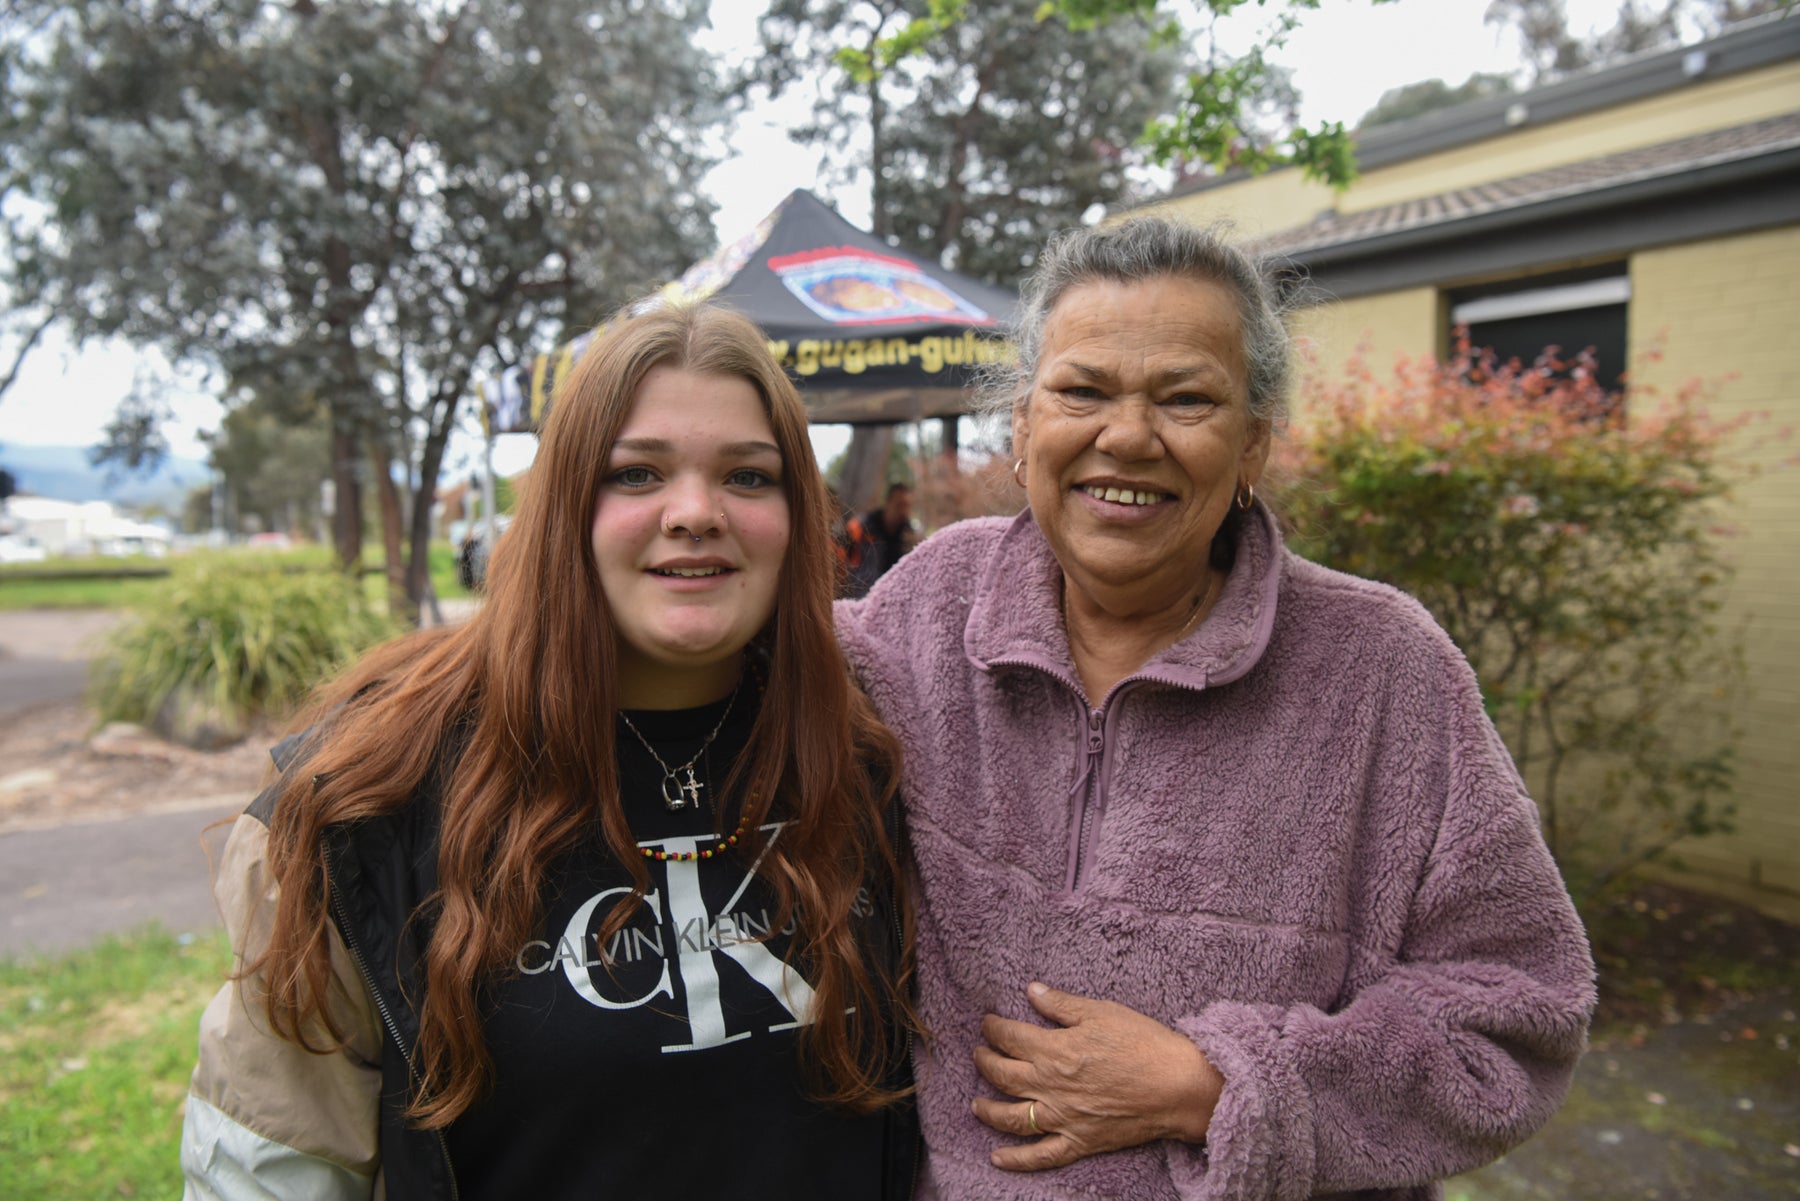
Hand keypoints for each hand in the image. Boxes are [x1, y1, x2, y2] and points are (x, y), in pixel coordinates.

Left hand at [971, 981, 1223, 1171]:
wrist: (1178, 1086)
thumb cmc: (1143, 1043)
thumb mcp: (1101, 1012)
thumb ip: (1062, 1004)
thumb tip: (1032, 991)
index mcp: (1054, 1051)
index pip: (1010, 1037)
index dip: (993, 1028)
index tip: (988, 1023)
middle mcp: (1050, 1086)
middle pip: (1003, 1076)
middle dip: (985, 1063)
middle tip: (978, 1054)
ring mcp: (1063, 1118)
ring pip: (1012, 1117)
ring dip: (988, 1110)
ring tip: (975, 1103)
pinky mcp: (1079, 1141)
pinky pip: (1041, 1156)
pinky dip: (1016, 1160)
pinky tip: (997, 1158)